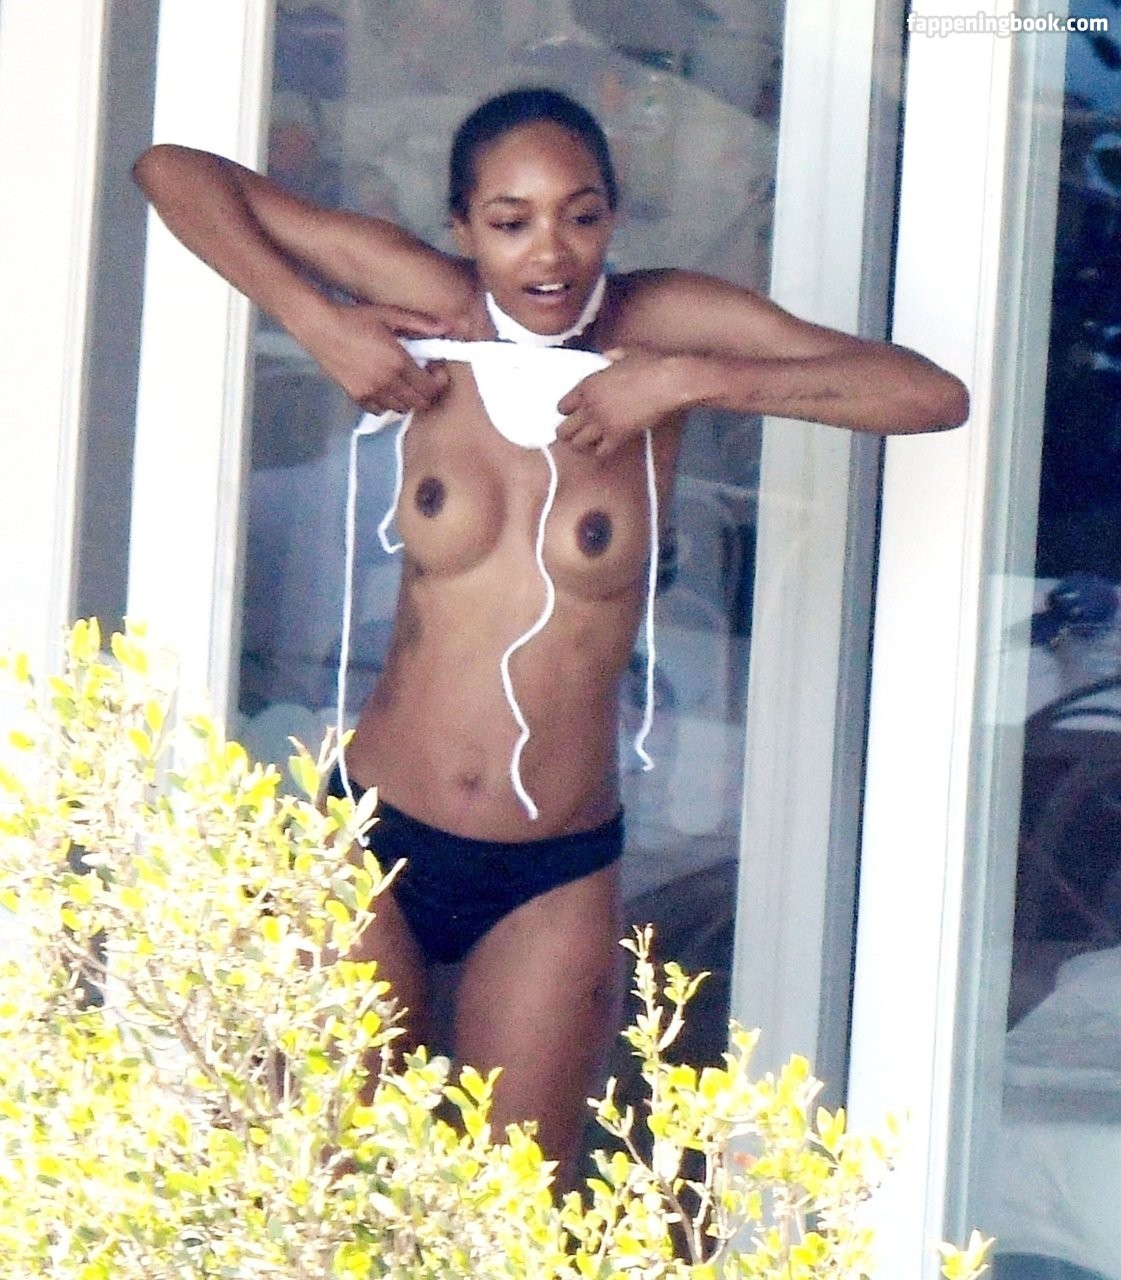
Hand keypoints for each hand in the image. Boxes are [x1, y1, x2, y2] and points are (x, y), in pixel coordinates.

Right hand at [310, 301, 451, 415]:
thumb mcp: (390, 315)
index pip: (430, 387)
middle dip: (427, 393)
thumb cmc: (355, 318)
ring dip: (408, 399)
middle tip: (423, 378)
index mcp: (399, 362)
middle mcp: (387, 381)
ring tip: (404, 382)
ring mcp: (371, 392)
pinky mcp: (357, 396)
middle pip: (419, 403)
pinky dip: (387, 403)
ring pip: (401, 409)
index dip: (438, 382)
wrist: (320, 327)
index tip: (435, 370)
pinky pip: (379, 410)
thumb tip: (449, 326)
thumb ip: (421, 323)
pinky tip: (386, 388)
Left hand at [556, 350, 688, 455]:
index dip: (566, 412)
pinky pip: (600, 452)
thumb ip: (612, 355)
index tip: (571, 414)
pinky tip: (605, 449)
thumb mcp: (626, 353)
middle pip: (564, 429)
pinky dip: (601, 452)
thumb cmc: (650, 364)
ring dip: (581, 445)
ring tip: (586, 445)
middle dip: (567, 433)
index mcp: (588, 385)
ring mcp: (602, 423)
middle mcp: (590, 405)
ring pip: (578, 443)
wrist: (667, 382)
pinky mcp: (617, 436)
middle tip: (572, 436)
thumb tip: (608, 354)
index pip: (562, 406)